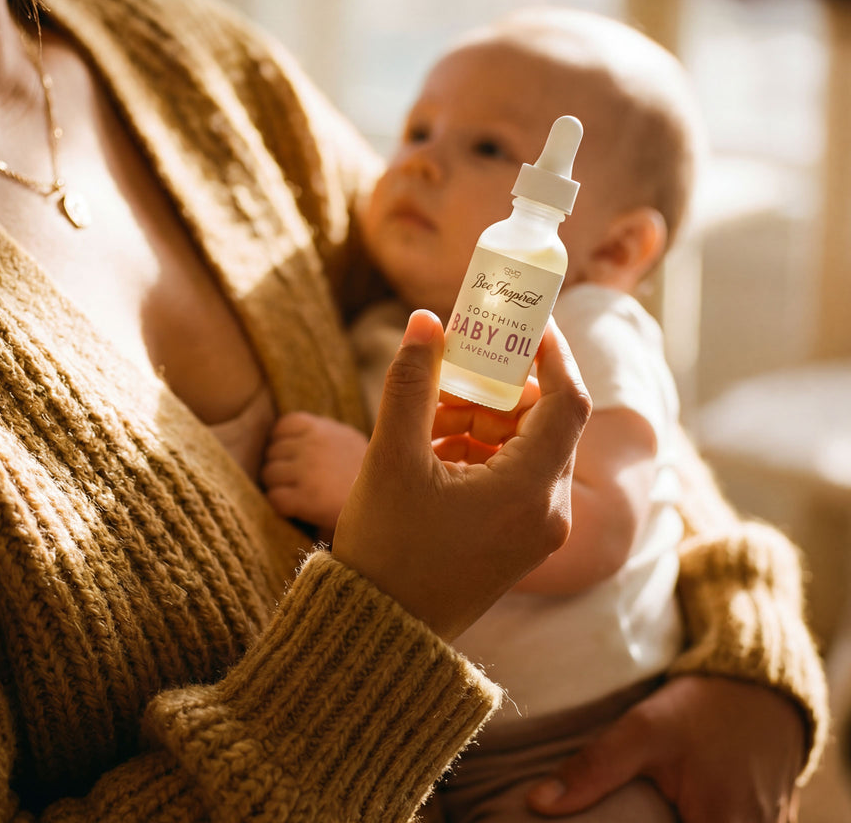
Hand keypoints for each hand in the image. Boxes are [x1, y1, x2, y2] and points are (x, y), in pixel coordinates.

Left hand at [262, 412, 368, 539]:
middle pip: (272, 451)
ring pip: (269, 473)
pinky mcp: (306, 497)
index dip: (283, 443)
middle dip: (280, 466)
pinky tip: (298, 509)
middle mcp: (314, 444)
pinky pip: (275, 497)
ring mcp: (309, 469)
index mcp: (323, 428)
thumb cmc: (366, 478)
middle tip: (296, 483)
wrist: (388, 507)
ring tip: (298, 496)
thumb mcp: (349, 442)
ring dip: (278, 486)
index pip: (284, 425)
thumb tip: (293, 434)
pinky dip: (281, 505)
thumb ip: (323, 434)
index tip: (294, 458)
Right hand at [331, 312, 589, 641]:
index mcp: (530, 491)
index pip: (566, 400)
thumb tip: (424, 320)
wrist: (381, 629)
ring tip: (427, 414)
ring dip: (481, 418)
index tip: (524, 318)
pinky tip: (432, 448)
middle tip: (451, 366)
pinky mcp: (517, 540)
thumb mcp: (392, 456)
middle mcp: (548, 511)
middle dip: (495, 387)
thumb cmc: (386, 547)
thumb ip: (411, 381)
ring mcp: (536, 530)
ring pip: (524, 446)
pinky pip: (512, 475)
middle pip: (541, 421)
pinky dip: (479, 450)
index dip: (550, 351)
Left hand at [526, 675, 806, 821]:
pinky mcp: (777, 821)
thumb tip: (538, 803)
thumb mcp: (643, 730)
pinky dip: (711, 817)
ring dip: (686, 819)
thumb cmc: (701, 708)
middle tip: (637, 809)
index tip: (624, 820)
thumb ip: (594, 769)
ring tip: (660, 807)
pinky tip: (685, 805)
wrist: (761, 683)